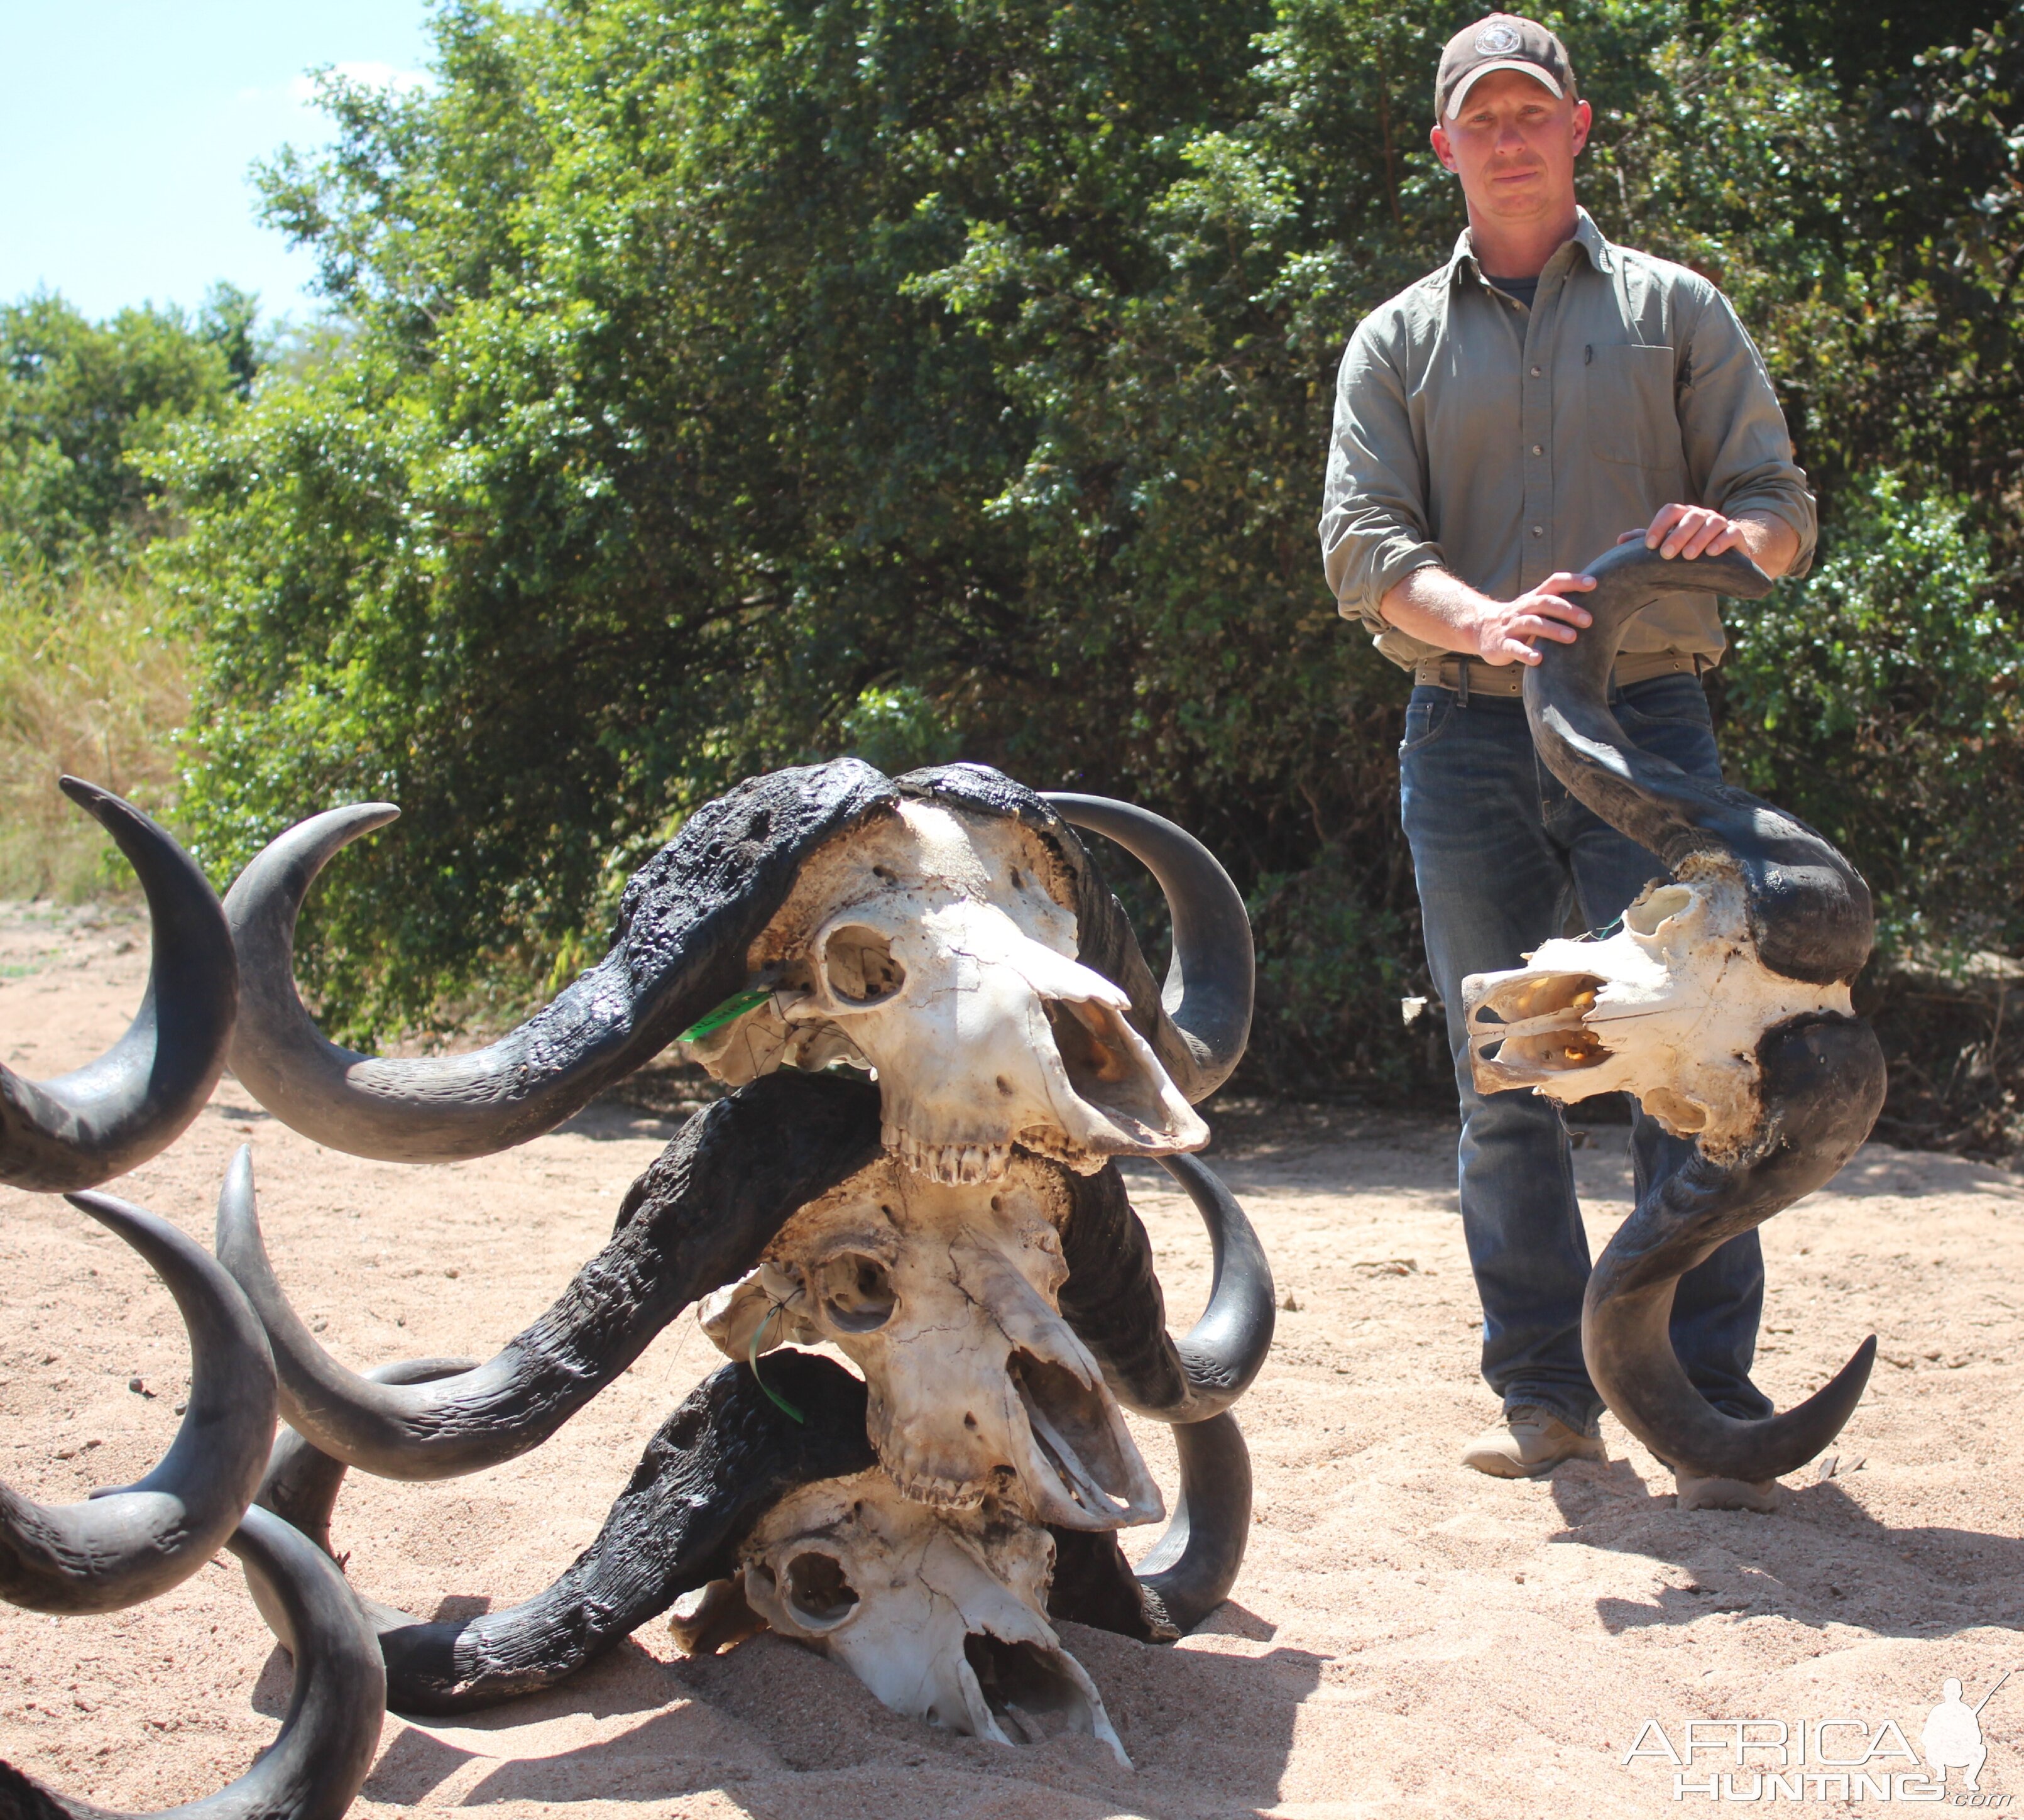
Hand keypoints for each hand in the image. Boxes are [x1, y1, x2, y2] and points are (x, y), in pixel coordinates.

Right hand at [1472, 572, 1595, 666]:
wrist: (1480, 629)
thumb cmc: (1519, 619)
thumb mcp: (1535, 607)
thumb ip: (1558, 602)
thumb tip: (1596, 600)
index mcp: (1534, 597)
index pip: (1554, 582)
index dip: (1573, 581)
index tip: (1594, 584)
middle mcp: (1523, 608)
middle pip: (1545, 603)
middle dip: (1568, 610)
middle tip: (1588, 620)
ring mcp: (1511, 626)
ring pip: (1532, 623)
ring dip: (1553, 630)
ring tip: (1572, 638)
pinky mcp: (1502, 644)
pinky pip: (1514, 648)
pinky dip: (1526, 653)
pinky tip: (1539, 659)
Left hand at [1617, 503, 1747, 560]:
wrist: (1723, 555)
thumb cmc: (1688, 548)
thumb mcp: (1667, 545)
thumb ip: (1645, 541)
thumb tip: (1620, 540)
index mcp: (1683, 515)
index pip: (1670, 511)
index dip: (1659, 525)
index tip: (1649, 545)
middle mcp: (1701, 515)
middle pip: (1690, 518)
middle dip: (1677, 535)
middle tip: (1666, 554)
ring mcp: (1720, 523)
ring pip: (1711, 524)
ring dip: (1698, 539)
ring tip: (1688, 556)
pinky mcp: (1736, 534)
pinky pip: (1731, 533)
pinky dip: (1721, 542)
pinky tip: (1711, 553)